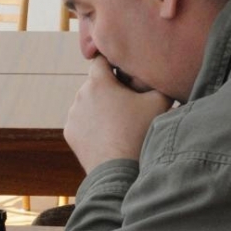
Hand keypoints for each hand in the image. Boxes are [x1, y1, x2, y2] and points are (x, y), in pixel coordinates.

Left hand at [65, 56, 172, 172]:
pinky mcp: (69, 133)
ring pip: (87, 103)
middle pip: (95, 83)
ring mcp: (72, 115)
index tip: (123, 71)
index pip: (101, 60)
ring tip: (119, 122)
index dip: (113, 62)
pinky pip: (82, 121)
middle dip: (110, 88)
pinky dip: (92, 124)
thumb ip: (158, 81)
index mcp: (98, 82)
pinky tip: (108, 134)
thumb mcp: (159, 102)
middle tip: (128, 102)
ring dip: (100, 107)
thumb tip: (160, 74)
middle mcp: (80, 95)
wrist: (120, 171)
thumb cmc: (140, 133)